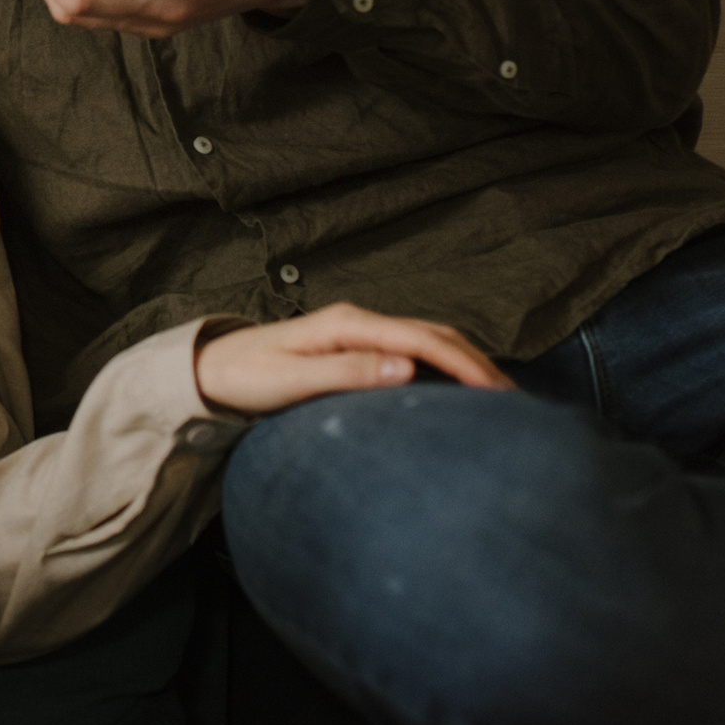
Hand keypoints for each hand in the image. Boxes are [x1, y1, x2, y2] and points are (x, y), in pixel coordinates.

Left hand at [194, 303, 513, 415]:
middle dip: (478, 363)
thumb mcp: (289, 379)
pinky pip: (412, 352)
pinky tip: (458, 393)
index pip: (422, 339)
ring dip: (465, 363)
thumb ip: (345, 372)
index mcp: (346, 324)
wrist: (210, 370)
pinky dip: (445, 367)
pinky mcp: (356, 347)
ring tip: (498, 398)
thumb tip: (404, 368)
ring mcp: (358, 332)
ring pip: (428, 340)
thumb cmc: (244, 377)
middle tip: (514, 403)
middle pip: (434, 334)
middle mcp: (357, 321)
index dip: (465, 364)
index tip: (497, 394)